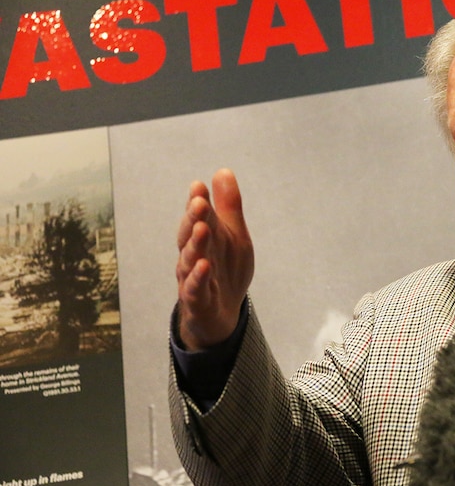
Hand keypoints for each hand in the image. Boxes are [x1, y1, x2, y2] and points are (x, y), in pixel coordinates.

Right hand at [175, 168, 254, 350]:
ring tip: (202, 229)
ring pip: (191, 259)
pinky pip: (195, 288)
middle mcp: (193, 255)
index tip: (199, 186)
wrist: (220, 314)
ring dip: (196, 244)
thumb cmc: (225, 269)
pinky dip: (199, 277)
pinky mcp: (198, 301)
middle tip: (200, 202)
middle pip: (190, 235)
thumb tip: (223, 171)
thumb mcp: (233, 235)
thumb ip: (228, 206)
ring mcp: (192, 278)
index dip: (197, 202)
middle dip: (194, 218)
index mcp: (203, 238)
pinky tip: (205, 266)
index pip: (198, 217)